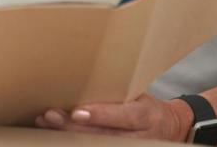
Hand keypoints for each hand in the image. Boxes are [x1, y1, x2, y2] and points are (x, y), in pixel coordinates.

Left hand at [35, 94, 192, 142]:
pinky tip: (55, 133)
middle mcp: (140, 137)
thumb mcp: (140, 95)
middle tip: (50, 115)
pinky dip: (74, 141)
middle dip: (74, 127)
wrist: (170, 128)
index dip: (100, 115)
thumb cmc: (147, 106)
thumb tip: (83, 78)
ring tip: (46, 123)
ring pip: (97, 145)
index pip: (123, 116)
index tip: (77, 112)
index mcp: (146, 115)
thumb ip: (117, 93)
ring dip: (67, 135)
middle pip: (104, 136)